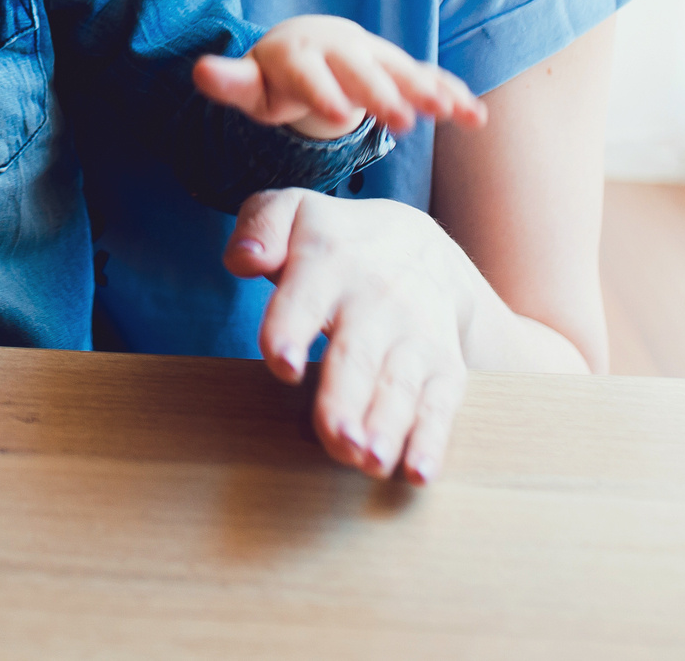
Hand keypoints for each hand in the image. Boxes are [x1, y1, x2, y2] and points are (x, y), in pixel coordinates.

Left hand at [195, 15, 483, 138]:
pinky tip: (475, 116)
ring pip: (401, 70)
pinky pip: (428, 78)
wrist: (310, 44)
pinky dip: (451, 93)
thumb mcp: (252, 84)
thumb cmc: (276, 76)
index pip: (310, 72)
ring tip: (450, 113)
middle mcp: (340, 49)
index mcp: (300, 54)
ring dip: (426, 90)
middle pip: (361, 70)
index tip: (338, 113)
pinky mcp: (399, 68)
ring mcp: (374, 57)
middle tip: (400, 121)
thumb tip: (199, 70)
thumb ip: (231, 81)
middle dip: (380, 92)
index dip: (323, 89)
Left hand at [225, 188, 482, 484]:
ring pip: (400, 384)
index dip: (291, 328)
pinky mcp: (442, 364)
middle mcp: (375, 299)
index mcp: (328, 260)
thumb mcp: (292, 211)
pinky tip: (417, 472)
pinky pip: (441, 403)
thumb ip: (259, 226)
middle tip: (337, 440)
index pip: (305, 297)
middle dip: (346, 399)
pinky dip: (432, 439)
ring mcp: (413, 333)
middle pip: (357, 354)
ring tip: (368, 460)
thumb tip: (242, 258)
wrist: (421, 246)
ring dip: (387, 425)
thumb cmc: (334, 239)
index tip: (282, 364)